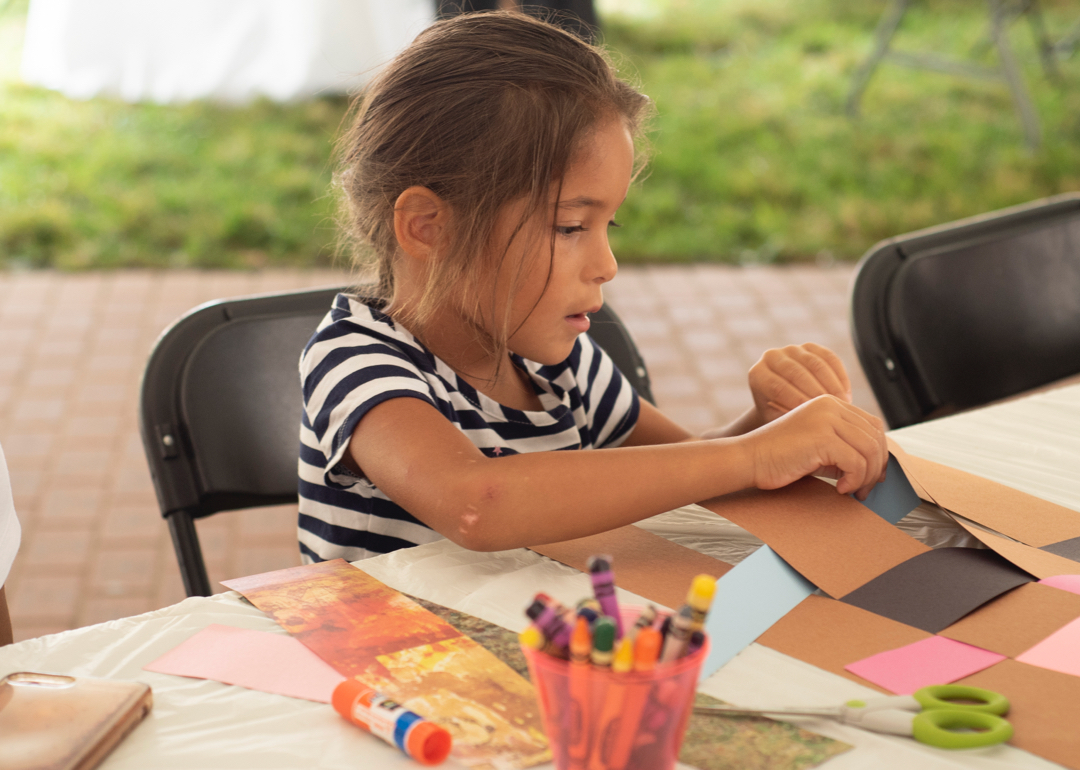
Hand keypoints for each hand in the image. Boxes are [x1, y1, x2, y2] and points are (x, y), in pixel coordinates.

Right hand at [743, 395, 886, 499]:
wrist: (749, 459)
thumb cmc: (779, 458)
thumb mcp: (818, 447)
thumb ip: (844, 448)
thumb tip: (877, 468)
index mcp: (830, 403)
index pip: (872, 425)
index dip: (878, 453)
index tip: (871, 476)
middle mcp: (831, 405)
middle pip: (876, 437)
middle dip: (876, 468)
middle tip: (864, 490)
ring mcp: (826, 419)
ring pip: (870, 450)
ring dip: (866, 477)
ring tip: (852, 491)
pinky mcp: (822, 436)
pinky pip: (856, 462)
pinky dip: (853, 481)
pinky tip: (839, 489)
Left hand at [748, 343, 852, 423]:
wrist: (782, 403)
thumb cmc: (779, 418)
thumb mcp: (778, 422)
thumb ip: (788, 420)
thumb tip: (809, 423)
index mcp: (758, 374)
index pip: (778, 387)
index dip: (798, 402)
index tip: (816, 418)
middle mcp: (771, 357)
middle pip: (797, 373)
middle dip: (818, 393)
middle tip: (834, 411)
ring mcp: (791, 349)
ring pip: (815, 364)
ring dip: (832, 385)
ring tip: (844, 405)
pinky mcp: (810, 347)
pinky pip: (829, 358)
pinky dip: (839, 376)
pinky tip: (846, 394)